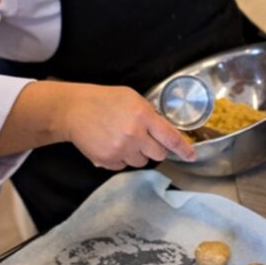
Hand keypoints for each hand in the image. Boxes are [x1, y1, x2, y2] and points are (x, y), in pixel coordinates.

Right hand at [58, 85, 196, 169]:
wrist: (74, 110)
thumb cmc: (104, 100)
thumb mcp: (132, 98)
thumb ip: (150, 114)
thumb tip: (164, 131)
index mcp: (144, 116)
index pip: (171, 138)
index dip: (184, 149)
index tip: (192, 156)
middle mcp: (134, 135)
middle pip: (158, 154)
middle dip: (155, 148)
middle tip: (144, 139)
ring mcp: (121, 150)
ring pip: (141, 162)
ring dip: (138, 154)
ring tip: (123, 139)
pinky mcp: (108, 160)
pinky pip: (124, 166)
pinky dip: (121, 158)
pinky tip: (112, 144)